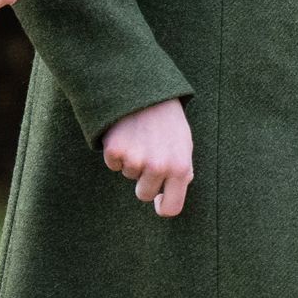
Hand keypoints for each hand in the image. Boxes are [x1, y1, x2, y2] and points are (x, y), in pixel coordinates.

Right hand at [102, 99, 193, 217]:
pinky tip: (126, 134)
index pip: (170, 208)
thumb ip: (182, 170)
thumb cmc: (168, 118)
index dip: (162, 206)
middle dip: (145, 180)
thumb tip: (174, 192)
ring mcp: (136, 160)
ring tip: (141, 136)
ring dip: (132, 161)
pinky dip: (117, 153)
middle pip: (144, 194)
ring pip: (129, 176)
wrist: (144, 89)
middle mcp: (158, 167)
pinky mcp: (115, 151)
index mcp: (180, 167)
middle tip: (149, 153)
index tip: (158, 200)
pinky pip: (113, 164)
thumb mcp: (184, 143)